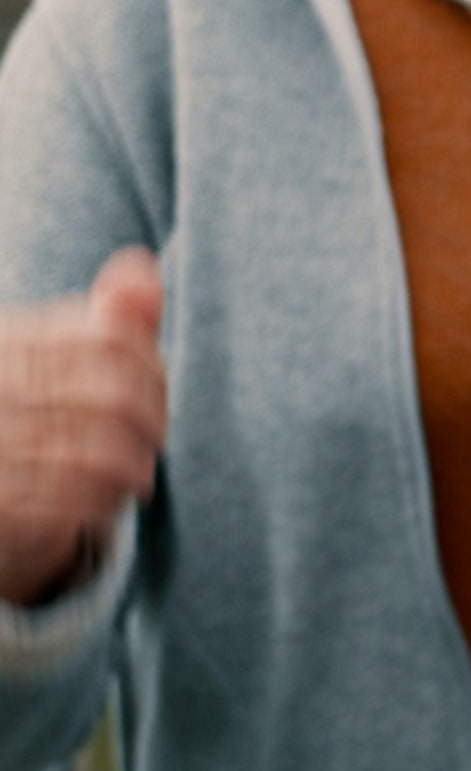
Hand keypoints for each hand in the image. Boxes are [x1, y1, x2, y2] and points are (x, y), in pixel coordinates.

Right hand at [0, 250, 165, 607]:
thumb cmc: (21, 412)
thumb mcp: (50, 354)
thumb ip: (105, 320)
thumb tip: (141, 264)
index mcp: (4, 343)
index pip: (109, 340)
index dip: (151, 366)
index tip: (155, 386)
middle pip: (113, 399)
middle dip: (150, 420)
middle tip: (153, 436)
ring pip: (99, 456)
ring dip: (131, 467)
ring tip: (133, 472)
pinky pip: (72, 506)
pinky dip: (101, 504)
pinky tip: (101, 501)